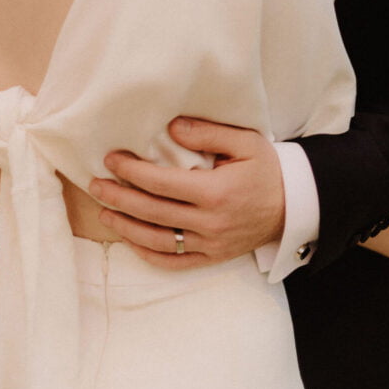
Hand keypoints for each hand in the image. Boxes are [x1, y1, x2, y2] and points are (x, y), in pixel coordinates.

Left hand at [88, 117, 284, 269]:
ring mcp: (211, 244)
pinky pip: (175, 262)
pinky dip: (149, 253)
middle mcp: (210, 222)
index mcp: (216, 192)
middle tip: (95, 185)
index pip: (162, 183)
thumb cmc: (267, 168)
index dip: (132, 171)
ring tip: (104, 212)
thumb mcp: (244, 141)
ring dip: (127, 227)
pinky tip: (131, 240)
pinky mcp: (213, 258)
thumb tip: (171, 127)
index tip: (111, 158)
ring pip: (158, 240)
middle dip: (119, 198)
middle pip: (153, 212)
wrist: (294, 205)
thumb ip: (207, 132)